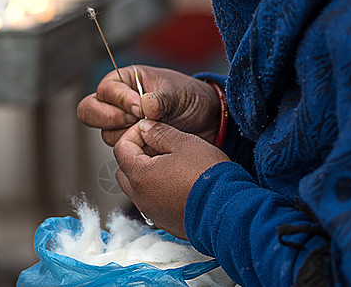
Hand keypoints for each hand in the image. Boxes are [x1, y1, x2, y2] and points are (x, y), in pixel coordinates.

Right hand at [77, 65, 219, 145]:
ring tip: (152, 131)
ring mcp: (124, 125)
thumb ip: (161, 98)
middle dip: (109, 118)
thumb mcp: (178, 93)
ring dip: (127, 135)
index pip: (106, 89)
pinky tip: (154, 145)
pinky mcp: (132, 144)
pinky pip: (122, 151)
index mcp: (127, 81)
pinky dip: (135, 150)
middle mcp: (119, 103)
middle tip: (134, 121)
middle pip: (90, 111)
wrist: (206, 121)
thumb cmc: (190, 98)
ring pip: (106, 134)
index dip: (120, 100)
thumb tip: (145, 104)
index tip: (140, 107)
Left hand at [113, 119, 229, 238]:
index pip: (121, 148)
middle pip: (125, 170)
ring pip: (137, 188)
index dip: (133, 134)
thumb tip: (145, 127)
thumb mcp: (185, 143)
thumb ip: (160, 133)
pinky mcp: (164, 222)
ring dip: (146, 174)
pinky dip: (157, 191)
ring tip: (170, 164)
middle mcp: (140, 197)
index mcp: (140, 175)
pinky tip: (178, 183)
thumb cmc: (208, 175)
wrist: (228, 211)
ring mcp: (151, 212)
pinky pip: (151, 202)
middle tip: (158, 146)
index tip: (150, 130)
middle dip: (136, 154)